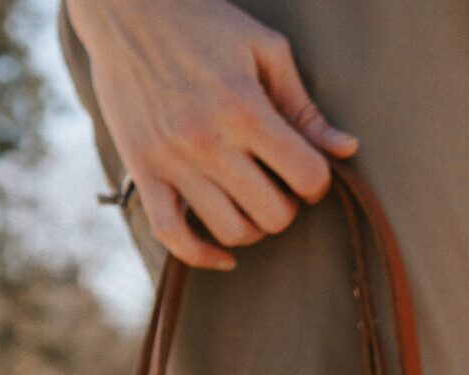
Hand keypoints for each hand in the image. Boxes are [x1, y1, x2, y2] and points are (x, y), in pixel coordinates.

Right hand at [67, 0, 355, 269]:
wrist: (120, 4)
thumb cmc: (201, 22)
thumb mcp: (263, 49)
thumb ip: (304, 107)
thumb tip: (347, 150)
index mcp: (245, 109)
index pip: (308, 178)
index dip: (317, 180)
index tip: (304, 168)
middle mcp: (207, 140)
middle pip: (274, 216)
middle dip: (286, 205)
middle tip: (275, 182)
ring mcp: (171, 158)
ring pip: (232, 232)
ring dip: (250, 226)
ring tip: (247, 198)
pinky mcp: (141, 168)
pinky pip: (172, 235)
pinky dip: (201, 255)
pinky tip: (222, 253)